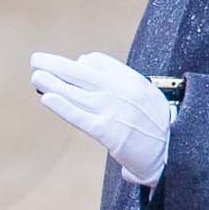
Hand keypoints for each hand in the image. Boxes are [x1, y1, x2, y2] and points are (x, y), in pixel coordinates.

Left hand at [31, 51, 173, 185]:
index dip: (80, 64)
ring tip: (36, 75)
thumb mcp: (143, 90)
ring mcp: (112, 111)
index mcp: (130, 79)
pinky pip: (79, 116)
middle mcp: (119, 91)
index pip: (99, 62)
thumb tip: (83, 60)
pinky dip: (62, 106)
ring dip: (52, 83)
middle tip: (36, 59)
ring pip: (75, 93)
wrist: (172, 150)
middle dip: (56, 65)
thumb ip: (115, 74)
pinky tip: (47, 97)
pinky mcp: (107, 132)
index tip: (69, 67)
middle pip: (81, 73)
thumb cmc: (155, 122)